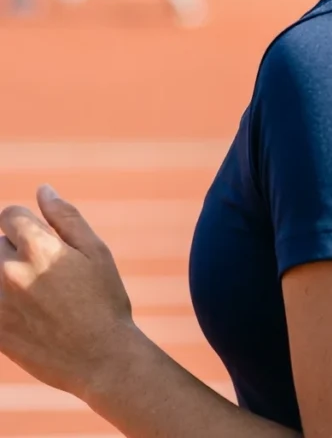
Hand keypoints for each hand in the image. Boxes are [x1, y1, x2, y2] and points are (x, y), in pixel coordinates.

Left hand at [0, 185, 133, 399]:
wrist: (101, 359)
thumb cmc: (104, 300)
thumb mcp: (95, 251)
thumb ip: (66, 217)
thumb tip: (43, 189)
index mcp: (38, 249)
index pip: (10, 215)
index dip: (26, 221)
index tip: (41, 237)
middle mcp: (11, 273)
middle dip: (14, 249)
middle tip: (44, 270)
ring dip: (6, 274)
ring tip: (33, 291)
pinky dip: (5, 301)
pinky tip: (28, 311)